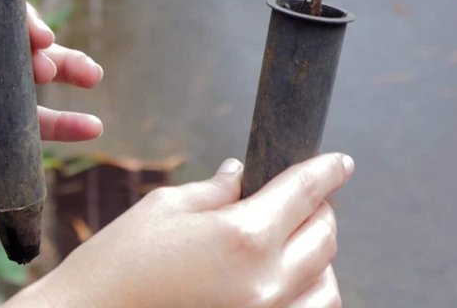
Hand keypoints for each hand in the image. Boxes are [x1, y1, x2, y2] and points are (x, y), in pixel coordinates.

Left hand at [0, 0, 103, 207]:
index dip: (15, 17)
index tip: (36, 37)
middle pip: (10, 37)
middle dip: (43, 48)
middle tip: (61, 64)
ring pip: (18, 76)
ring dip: (56, 78)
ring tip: (91, 79)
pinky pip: (10, 120)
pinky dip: (45, 124)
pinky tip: (82, 128)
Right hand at [16, 153, 353, 307]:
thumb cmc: (115, 266)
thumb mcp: (163, 211)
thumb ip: (214, 192)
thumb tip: (241, 174)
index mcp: (243, 237)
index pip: (305, 191)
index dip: (328, 170)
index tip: (341, 162)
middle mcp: (267, 286)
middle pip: (324, 237)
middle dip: (320, 210)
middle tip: (303, 199)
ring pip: (327, 288)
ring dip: (317, 260)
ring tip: (293, 245)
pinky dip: (307, 299)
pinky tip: (284, 285)